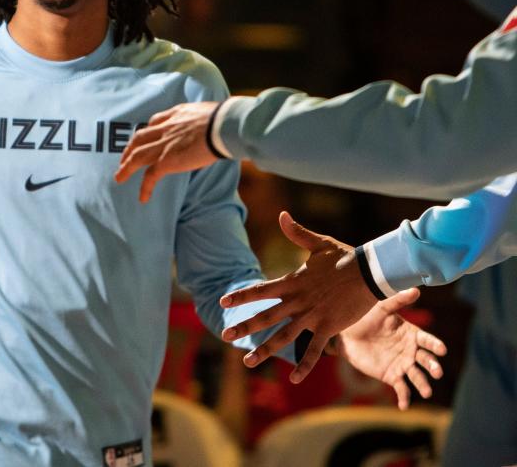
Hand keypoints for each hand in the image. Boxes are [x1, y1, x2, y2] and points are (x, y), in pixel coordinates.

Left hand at [114, 102, 219, 202]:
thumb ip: (203, 121)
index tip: (145, 136)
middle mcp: (166, 128)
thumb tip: (212, 128)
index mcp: (176, 114)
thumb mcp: (208, 113)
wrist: (223, 125)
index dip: (148, 130)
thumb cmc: (224, 119)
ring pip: (137, 156)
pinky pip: (150, 176)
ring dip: (126, 167)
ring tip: (119, 177)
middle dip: (130, 148)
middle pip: (140, 138)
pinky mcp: (167, 160)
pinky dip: (145, 187)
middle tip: (124, 158)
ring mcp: (164, 144)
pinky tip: (143, 198)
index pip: (155, 121)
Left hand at [219, 212, 377, 380]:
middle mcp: (298, 301)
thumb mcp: (319, 244)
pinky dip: (304, 365)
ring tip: (248, 362)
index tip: (223, 301)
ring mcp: (312, 316)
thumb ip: (297, 233)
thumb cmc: (345, 257)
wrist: (371, 272)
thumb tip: (282, 215)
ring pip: (283, 337)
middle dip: (244, 326)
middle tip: (224, 335)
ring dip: (265, 350)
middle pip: (265, 316)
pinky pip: (314, 350)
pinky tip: (295, 380)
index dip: (242, 296)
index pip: (260, 290)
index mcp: (293, 283)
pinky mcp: (328, 327)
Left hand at [337, 289, 446, 409]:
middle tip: (436, 372)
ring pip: (417, 376)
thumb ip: (398, 301)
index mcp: (413, 335)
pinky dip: (404, 398)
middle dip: (433, 366)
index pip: (428, 341)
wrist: (347, 334)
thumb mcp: (381, 308)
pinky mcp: (392, 376)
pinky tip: (403, 406)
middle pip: (426, 360)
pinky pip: (401, 389)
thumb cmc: (366, 318)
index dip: (435, 345)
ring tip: (427, 392)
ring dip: (423, 384)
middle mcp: (411, 351)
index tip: (442, 349)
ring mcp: (403, 365)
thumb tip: (416, 289)